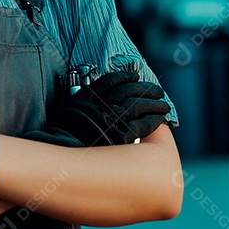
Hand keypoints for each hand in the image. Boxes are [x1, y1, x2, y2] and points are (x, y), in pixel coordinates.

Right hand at [22, 71, 170, 147]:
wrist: (64, 152)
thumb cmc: (64, 135)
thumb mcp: (67, 109)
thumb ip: (82, 101)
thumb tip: (96, 97)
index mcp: (89, 96)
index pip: (111, 80)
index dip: (125, 77)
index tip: (135, 76)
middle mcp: (102, 104)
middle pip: (129, 91)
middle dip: (146, 89)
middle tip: (157, 90)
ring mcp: (113, 119)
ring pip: (139, 106)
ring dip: (154, 104)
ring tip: (164, 105)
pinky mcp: (122, 135)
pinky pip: (144, 124)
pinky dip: (154, 119)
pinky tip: (161, 118)